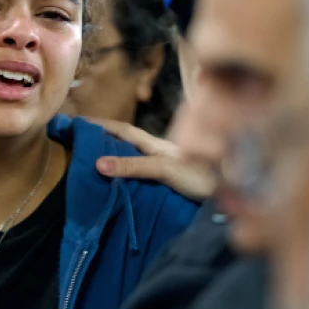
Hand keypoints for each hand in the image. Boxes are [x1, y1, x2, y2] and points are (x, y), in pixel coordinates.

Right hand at [87, 117, 215, 201]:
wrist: (232, 185)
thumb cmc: (199, 173)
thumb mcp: (162, 168)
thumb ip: (132, 166)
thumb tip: (97, 163)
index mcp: (152, 143)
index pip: (120, 129)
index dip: (98, 125)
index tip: (76, 123)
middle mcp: (156, 150)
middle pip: (124, 140)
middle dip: (102, 137)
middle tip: (78, 140)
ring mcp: (163, 163)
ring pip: (132, 154)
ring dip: (113, 153)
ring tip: (91, 158)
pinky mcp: (168, 178)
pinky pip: (140, 169)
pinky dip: (126, 169)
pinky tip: (120, 177)